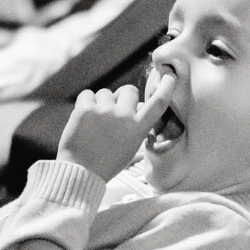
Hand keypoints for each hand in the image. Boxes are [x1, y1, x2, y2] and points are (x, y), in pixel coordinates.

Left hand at [57, 74, 175, 180]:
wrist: (80, 173)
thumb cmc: (106, 162)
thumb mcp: (130, 147)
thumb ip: (137, 126)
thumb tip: (138, 107)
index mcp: (138, 129)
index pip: (158, 104)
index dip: (166, 88)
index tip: (169, 76)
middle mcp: (124, 117)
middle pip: (129, 90)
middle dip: (122, 98)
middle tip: (113, 112)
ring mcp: (104, 112)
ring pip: (106, 93)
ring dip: (101, 103)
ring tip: (95, 123)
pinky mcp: (85, 109)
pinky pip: (87, 94)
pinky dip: (85, 103)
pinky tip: (83, 119)